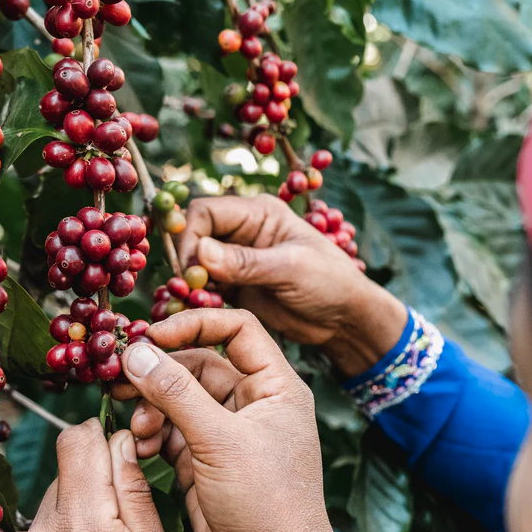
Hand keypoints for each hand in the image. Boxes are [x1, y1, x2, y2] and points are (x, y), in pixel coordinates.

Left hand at [4, 418, 176, 531]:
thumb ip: (132, 490)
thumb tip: (119, 439)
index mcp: (79, 526)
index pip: (74, 441)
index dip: (99, 435)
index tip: (117, 448)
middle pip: (64, 472)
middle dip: (93, 482)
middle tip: (122, 517)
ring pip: (52, 503)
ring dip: (77, 511)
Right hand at [113, 308, 362, 531]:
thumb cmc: (268, 504)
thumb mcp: (221, 441)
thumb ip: (176, 393)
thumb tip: (138, 352)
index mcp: (275, 386)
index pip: (236, 329)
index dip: (194, 324)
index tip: (152, 336)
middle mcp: (253, 403)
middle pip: (198, 364)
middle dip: (161, 373)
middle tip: (122, 380)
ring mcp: (228, 433)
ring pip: (179, 399)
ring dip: (152, 407)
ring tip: (138, 428)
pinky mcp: (205, 461)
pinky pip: (171, 431)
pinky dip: (153, 435)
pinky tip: (141, 447)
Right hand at [179, 194, 407, 376]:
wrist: (345, 319)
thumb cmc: (330, 282)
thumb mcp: (291, 268)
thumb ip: (246, 262)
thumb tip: (201, 252)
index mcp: (258, 213)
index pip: (205, 212)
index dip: (190, 237)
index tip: (191, 269)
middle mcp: (242, 231)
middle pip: (193, 237)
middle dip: (187, 263)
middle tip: (190, 292)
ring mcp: (236, 259)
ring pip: (194, 264)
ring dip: (189, 284)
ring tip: (194, 305)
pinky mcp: (234, 285)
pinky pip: (203, 288)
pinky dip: (197, 299)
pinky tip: (201, 313)